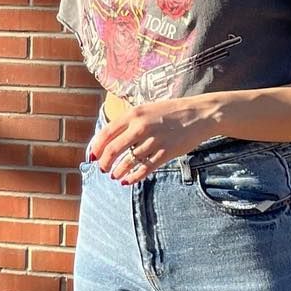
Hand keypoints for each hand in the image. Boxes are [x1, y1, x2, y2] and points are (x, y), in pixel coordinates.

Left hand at [88, 98, 221, 182]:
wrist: (199, 114)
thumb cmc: (171, 112)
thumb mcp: (147, 109)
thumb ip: (130, 121)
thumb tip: (111, 137)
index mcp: (134, 114)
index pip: (106, 133)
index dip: (96, 147)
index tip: (92, 157)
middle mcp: (141, 126)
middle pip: (113, 149)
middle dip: (104, 162)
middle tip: (103, 169)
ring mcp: (153, 140)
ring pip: (128, 161)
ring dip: (118, 171)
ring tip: (114, 175)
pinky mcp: (166, 152)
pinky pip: (144, 168)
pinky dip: (133, 177)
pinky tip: (127, 180)